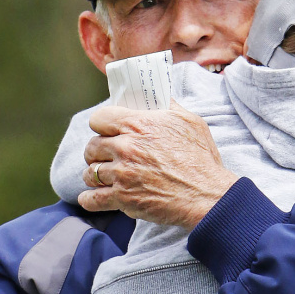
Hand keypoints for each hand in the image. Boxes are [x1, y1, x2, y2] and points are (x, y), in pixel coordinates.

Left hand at [79, 100, 238, 228]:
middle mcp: (125, 148)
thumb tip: (159, 94)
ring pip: (90, 173)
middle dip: (95, 151)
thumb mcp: (189, 121)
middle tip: (103, 156)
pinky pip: (93, 199)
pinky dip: (89, 200)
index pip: (99, 118)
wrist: (206, 195)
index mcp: (138, 125)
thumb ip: (169, 105)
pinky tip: (91, 198)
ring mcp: (122, 175)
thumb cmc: (201, 159)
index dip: (101, 124)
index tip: (105, 130)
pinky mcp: (123, 198)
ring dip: (93, 175)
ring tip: (100, 177)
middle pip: (92, 146)